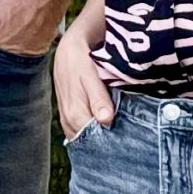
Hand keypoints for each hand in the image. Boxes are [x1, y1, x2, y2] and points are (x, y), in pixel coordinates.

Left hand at [0, 0, 65, 65]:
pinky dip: (23, 48)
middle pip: (3, 64)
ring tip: (8, 40)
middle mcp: (19, 61)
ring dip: (10, 53)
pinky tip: (20, 37)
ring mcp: (32, 55)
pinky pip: (29, 53)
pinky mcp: (42, 48)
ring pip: (16, 59)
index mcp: (3, 57)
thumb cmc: (15, 7)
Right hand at [53, 25, 115, 139]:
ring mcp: (66, 120)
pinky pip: (79, 132)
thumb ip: (99, 99)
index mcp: (75, 114)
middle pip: (89, 142)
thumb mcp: (90, 77)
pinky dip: (91, 133)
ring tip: (118, 138)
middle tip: (126, 142)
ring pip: (84, 138)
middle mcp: (68, 120)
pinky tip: (104, 131)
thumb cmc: (81, 61)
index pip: (94, 139)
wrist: (67, 50)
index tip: (126, 142)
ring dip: (98, 138)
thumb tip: (106, 120)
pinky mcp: (67, 116)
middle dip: (106, 142)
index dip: (110, 142)